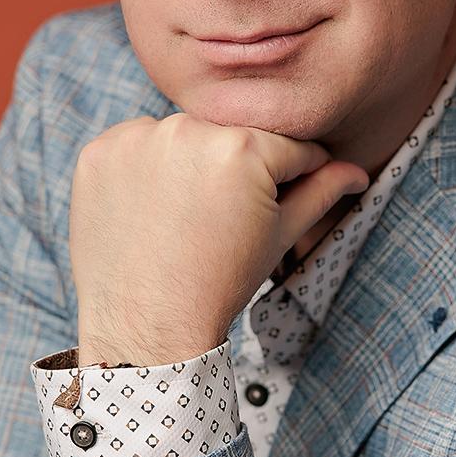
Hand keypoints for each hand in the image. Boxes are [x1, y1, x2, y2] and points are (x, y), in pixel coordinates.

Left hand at [69, 114, 369, 364]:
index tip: (277, 205)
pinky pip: (134, 145)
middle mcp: (188, 129)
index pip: (286, 145)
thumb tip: (356, 172)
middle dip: (235, 169)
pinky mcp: (98, 153)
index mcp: (243, 147)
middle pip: (230, 136)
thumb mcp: (279, 236)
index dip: (291, 177)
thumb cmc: (220, 283)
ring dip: (188, 163)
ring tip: (184, 216)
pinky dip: (143, 169)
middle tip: (222, 220)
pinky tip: (149, 210)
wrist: (148, 327)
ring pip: (181, 136)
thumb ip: (320, 193)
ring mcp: (137, 139)